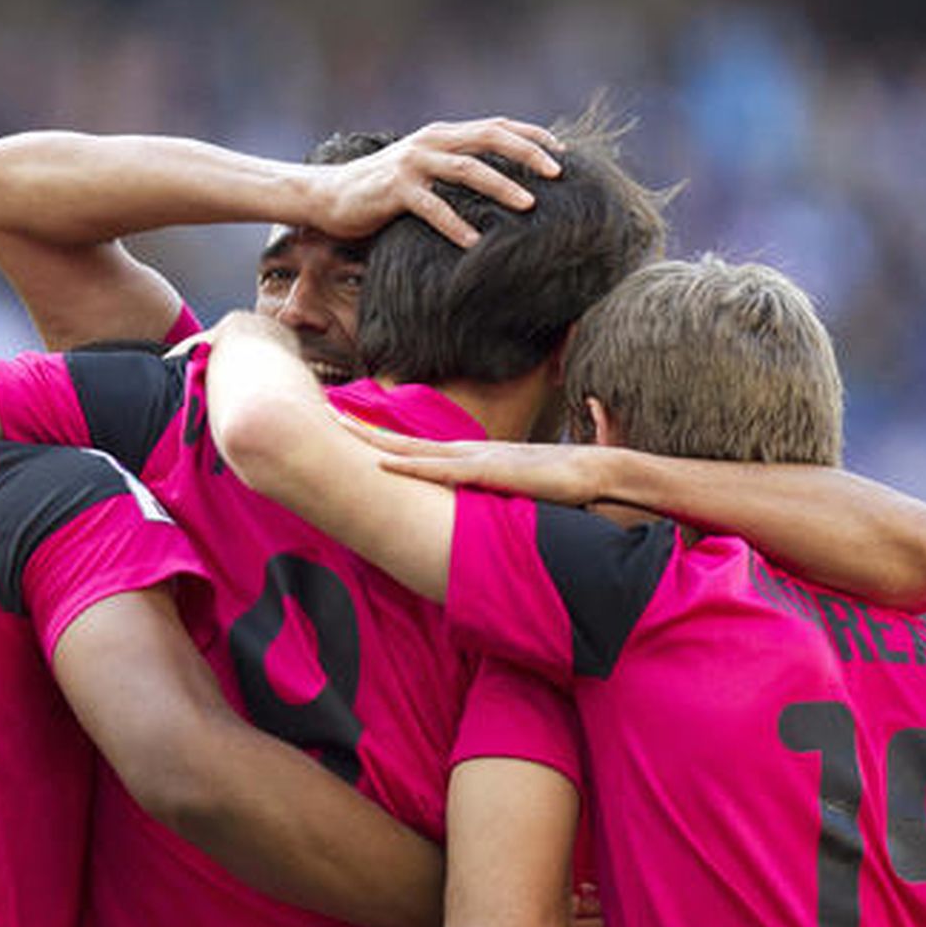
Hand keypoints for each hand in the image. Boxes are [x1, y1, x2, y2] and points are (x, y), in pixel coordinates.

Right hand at [307, 117, 563, 247]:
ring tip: (529, 206)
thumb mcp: (424, 173)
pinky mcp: (395, 190)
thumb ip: (454, 171)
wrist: (328, 196)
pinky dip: (455, 225)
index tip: (562, 153)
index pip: (496, 126)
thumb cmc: (380, 191)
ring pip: (467, 170)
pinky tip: (474, 244)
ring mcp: (413, 163)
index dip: (531, 136)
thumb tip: (498, 187)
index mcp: (443, 135)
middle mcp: (431, 141)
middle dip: (527, 153)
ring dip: (501, 187)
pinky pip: (432, 208)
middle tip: (558, 174)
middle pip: (489, 138)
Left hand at [338, 415, 602, 504]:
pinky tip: (384, 465)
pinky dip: (410, 468)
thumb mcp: (515, 492)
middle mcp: (469, 451)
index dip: (384, 439)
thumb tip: (476, 512)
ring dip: (376, 442)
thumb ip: (493, 498)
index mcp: (473, 457)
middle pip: (406, 442)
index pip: (419, 448)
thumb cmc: (561, 486)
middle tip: (328, 414)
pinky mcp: (490, 473)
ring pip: (415, 450)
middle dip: (365, 430)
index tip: (352, 431)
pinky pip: (442, 472)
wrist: (597, 474)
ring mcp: (478, 459)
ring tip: (342, 430)